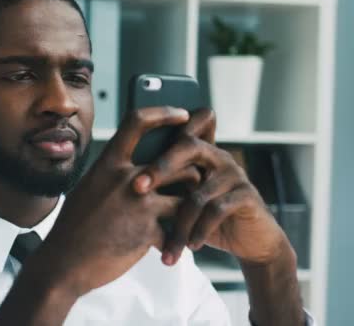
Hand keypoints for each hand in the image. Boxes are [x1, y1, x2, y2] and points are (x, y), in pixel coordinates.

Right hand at [35, 107, 199, 295]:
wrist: (64, 262)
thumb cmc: (74, 226)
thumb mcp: (89, 188)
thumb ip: (111, 174)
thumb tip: (131, 165)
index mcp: (107, 163)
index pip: (137, 122)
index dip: (163, 113)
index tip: (182, 115)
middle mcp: (125, 178)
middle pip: (176, 159)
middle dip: (193, 167)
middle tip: (202, 173)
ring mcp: (138, 204)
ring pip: (187, 192)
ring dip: (192, 202)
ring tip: (191, 213)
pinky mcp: (147, 230)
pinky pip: (175, 228)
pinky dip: (175, 238)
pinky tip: (170, 246)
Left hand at [133, 109, 288, 265]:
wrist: (249, 241)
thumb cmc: (206, 219)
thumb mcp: (182, 200)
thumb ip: (163, 187)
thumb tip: (119, 183)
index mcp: (199, 152)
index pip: (182, 128)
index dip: (163, 121)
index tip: (133, 142)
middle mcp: (217, 156)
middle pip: (188, 146)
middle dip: (160, 167)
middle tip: (138, 189)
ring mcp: (233, 173)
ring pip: (198, 194)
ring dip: (179, 224)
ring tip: (166, 246)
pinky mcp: (246, 194)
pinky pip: (216, 209)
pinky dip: (200, 231)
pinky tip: (190, 247)